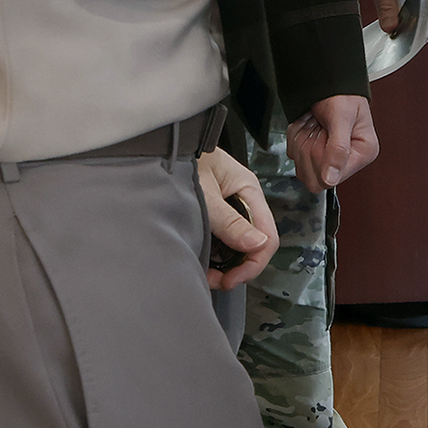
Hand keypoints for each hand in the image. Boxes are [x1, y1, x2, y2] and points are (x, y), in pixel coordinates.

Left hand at [197, 147, 275, 289]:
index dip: (253, 263)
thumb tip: (256, 245)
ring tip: (206, 272)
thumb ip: (229, 221)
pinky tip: (203, 260)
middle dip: (239, 267)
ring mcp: (231, 208)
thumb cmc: (185, 159)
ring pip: (240, 246)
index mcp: (249, 190)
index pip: (267, 236)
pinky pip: (225, 241)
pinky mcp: (217, 214)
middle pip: (255, 245)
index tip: (231, 279)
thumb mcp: (206, 193)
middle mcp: (244, 200)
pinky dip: (216, 255)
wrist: (160, 148)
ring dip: (227, 265)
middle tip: (216, 280)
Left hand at [286, 93, 379, 188]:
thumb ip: (338, 148)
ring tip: (313, 123)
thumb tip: (331, 179)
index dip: (320, 160)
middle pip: (314, 178)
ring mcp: (329, 157)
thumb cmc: (342, 93)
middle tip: (317, 127)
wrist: (328, 80)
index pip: (333, 179)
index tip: (323, 136)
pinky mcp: (314, 152)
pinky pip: (294, 154)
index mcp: (362, 154)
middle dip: (309, 149)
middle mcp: (346, 160)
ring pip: (301, 167)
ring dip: (301, 141)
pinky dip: (296, 136)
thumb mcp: (342, 116)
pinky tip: (307, 124)